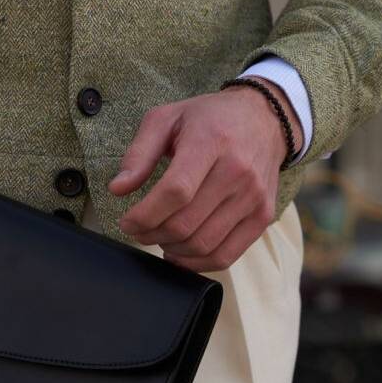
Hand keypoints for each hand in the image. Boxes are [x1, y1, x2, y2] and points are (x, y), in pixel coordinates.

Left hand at [108, 78, 301, 271]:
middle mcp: (237, 171)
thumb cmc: (210, 119)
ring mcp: (254, 197)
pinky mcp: (262, 216)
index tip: (127, 221)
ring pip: (202, 244)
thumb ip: (139, 153)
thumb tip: (117, 189)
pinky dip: (196, 263)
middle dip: (151, 234)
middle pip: (186, 223)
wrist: (264, 119)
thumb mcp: (167, 118)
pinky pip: (226, 256)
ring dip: (171, 249)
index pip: (176, 192)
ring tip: (158, 237)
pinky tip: (180, 253)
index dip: (145, 215)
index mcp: (211, 142)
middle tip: (139, 230)